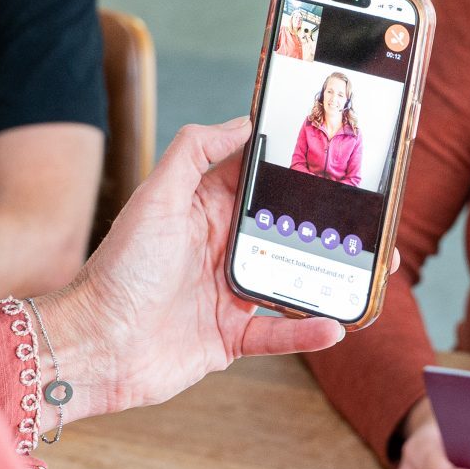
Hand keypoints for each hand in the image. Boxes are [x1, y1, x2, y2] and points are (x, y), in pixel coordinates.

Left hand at [37, 118, 349, 419]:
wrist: (95, 346)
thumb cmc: (119, 270)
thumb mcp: (155, 198)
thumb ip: (194, 153)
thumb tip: (241, 122)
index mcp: (204, 212)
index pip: (258, 182)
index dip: (294, 169)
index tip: (338, 154)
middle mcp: (219, 249)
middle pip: (285, 231)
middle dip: (328, 225)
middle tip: (375, 217)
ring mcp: (227, 294)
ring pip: (292, 280)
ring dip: (332, 277)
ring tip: (374, 269)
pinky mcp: (230, 337)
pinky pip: (279, 332)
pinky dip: (308, 331)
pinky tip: (336, 325)